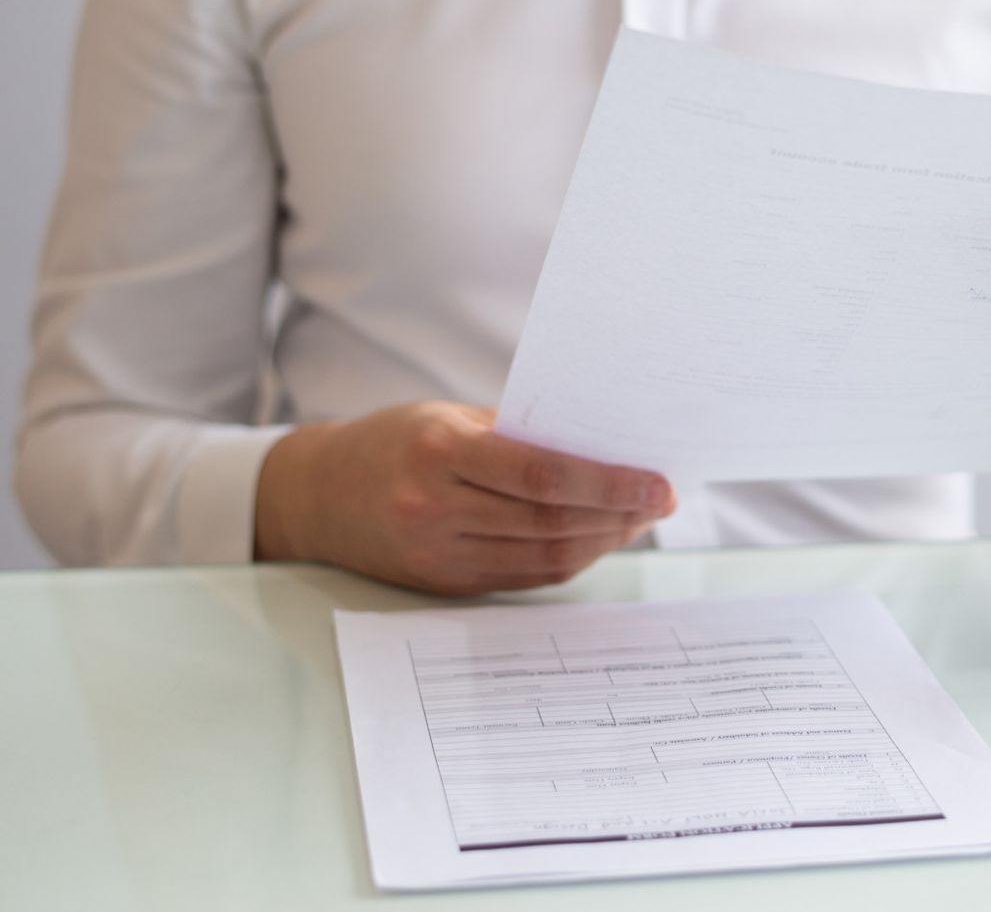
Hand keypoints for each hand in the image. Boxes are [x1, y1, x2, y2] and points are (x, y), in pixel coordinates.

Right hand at [254, 401, 675, 594]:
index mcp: (439, 454)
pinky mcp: (445, 585)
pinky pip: (526, 576)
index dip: (611, 484)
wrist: (317, 495)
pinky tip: (599, 537)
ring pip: (546, 556)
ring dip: (604, 539)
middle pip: (553, 523)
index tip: (660, 482)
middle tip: (662, 499)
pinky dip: (571, 557)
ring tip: (639, 517)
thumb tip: (606, 446)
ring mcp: (438, 556)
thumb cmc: (395, 441)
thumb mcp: (450, 418)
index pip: (544, 476)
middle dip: (621, 514)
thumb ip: (520, 435)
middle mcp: (435, 510)